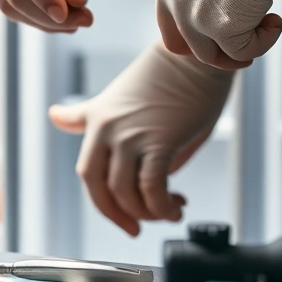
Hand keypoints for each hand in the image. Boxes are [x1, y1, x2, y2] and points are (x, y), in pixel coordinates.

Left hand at [49, 42, 233, 235]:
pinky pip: (153, 188)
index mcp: (97, 120)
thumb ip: (109, 132)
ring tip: (169, 210)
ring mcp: (131, 136)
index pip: (88, 174)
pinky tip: (176, 206)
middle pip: (100, 189)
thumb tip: (119, 170)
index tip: (120, 217)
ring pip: (127, 194)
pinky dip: (163, 206)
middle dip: (119, 216)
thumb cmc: (167, 76)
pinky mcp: (159, 141)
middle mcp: (107, 130)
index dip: (103, 203)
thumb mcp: (125, 101)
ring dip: (149, 213)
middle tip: (137, 228)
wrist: (194, 53)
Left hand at [154, 0, 281, 68]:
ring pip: (217, 56)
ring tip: (267, 25)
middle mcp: (175, 4)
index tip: (221, 28)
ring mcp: (197, 18)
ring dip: (245, 46)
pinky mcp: (225, 26)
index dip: (195, 36)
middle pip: (191, 48)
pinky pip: (245, 52)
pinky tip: (277, 21)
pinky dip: (264, 41)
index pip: (170, 29)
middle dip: (221, 48)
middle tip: (247, 37)